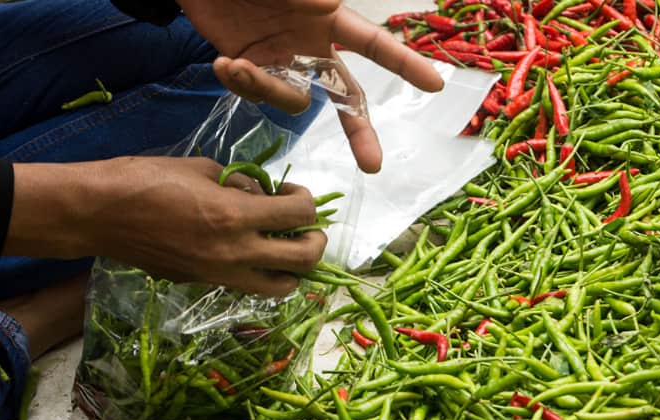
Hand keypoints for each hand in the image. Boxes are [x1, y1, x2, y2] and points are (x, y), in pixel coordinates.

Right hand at [84, 157, 326, 296]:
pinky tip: (250, 252)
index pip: (301, 214)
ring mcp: (219, 274)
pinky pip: (248, 286)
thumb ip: (241, 184)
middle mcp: (234, 252)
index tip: (293, 191)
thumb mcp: (202, 168)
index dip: (307, 200)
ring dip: (294, 269)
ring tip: (285, 248)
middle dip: (316, 241)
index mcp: (235, 216)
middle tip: (307, 227)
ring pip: (281, 287)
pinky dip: (261, 273)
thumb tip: (265, 194)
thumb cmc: (146, 179)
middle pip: (305, 260)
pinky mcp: (203, 284)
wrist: (98, 213)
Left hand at [178, 0, 444, 172]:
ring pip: (291, 100)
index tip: (435, 85)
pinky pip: (257, 93)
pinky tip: (223, 63)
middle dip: (360, 130)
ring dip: (266, 90)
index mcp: (328, 19)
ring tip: (235, 63)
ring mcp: (280, 61)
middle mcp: (310, 47)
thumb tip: (329, 6)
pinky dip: (240, 84)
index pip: (375, 45)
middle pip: (346, 96)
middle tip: (374, 165)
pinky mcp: (250, 68)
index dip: (406, 64)